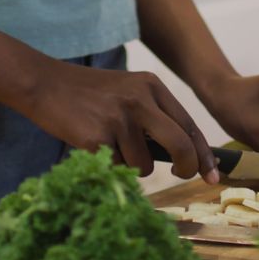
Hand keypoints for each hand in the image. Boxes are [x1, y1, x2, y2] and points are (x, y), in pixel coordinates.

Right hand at [25, 61, 219, 183]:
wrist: (44, 84)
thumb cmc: (88, 95)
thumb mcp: (128, 92)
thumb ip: (154, 116)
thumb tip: (184, 156)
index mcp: (152, 87)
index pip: (190, 125)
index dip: (204, 154)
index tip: (214, 175)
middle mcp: (141, 100)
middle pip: (181, 146)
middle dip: (185, 168)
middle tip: (180, 175)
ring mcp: (120, 118)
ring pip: (145, 165)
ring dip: (131, 165)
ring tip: (110, 144)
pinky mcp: (99, 137)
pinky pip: (118, 167)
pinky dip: (109, 163)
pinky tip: (92, 142)